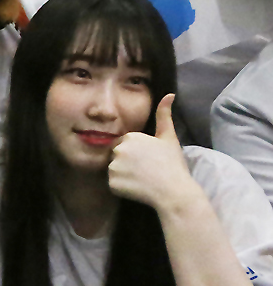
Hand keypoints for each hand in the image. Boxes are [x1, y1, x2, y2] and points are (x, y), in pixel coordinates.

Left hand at [108, 95, 201, 212]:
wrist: (173, 191)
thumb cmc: (172, 164)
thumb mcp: (169, 137)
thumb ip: (164, 115)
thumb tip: (169, 94)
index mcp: (130, 137)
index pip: (125, 144)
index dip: (137, 153)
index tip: (149, 160)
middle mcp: (118, 150)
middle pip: (117, 156)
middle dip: (128, 162)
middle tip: (146, 170)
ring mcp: (113, 167)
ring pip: (114, 170)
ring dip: (124, 175)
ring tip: (142, 179)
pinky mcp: (111, 183)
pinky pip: (113, 184)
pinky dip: (122, 187)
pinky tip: (137, 188)